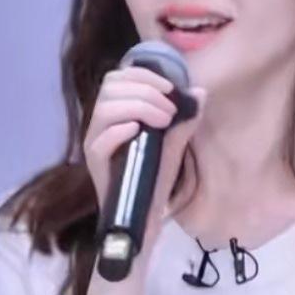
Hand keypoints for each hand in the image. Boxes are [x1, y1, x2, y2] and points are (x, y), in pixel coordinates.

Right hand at [82, 66, 206, 252]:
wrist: (146, 219)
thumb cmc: (155, 180)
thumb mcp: (174, 146)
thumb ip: (185, 120)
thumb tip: (199, 92)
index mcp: (116, 115)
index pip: (118, 78)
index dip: (143, 75)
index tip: (170, 88)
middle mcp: (101, 126)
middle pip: (110, 88)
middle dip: (145, 90)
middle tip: (170, 110)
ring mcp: (95, 145)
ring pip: (104, 110)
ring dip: (138, 107)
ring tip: (163, 121)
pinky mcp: (95, 165)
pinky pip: (100, 141)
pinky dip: (121, 130)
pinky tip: (139, 131)